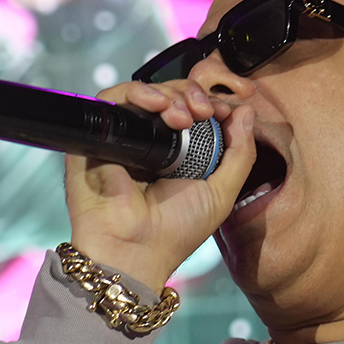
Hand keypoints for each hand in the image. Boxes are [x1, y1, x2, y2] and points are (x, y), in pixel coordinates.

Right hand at [66, 80, 256, 293]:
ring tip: (183, 115)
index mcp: (177, 154)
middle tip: (204, 110)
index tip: (223, 111)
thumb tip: (246, 112)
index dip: (208, 103)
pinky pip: (112, 99)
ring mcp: (124, 138)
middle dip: (191, 95)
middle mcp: (149, 142)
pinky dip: (137, 93)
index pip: (192, 111)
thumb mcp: (222, 193)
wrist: (133, 250)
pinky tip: (158, 107)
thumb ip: (240, 153)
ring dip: (169, 94)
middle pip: (170, 96)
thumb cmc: (175, 232)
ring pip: (144, 92)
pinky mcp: (97, 136)